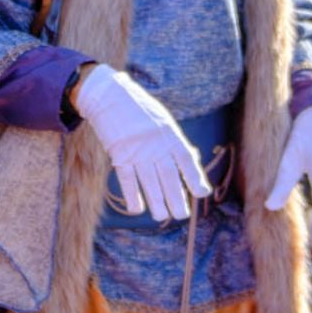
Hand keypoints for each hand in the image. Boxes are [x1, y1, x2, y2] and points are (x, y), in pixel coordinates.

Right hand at [72, 65, 210, 221]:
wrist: (110, 95)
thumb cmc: (140, 111)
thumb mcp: (163, 121)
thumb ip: (175, 142)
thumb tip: (193, 162)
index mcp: (169, 133)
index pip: (185, 159)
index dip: (194, 177)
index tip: (202, 193)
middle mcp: (155, 143)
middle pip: (168, 175)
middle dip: (176, 197)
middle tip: (182, 215)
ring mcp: (135, 149)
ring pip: (148, 180)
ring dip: (156, 201)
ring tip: (162, 217)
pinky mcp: (118, 153)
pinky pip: (126, 178)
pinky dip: (132, 195)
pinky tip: (137, 209)